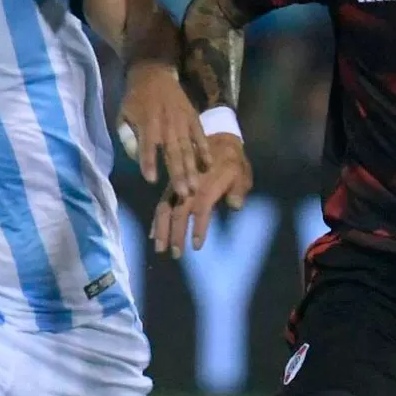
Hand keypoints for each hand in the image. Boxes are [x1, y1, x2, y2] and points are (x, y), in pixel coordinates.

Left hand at [117, 62, 212, 197]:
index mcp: (147, 123)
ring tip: (196, 187)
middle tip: (184, 195)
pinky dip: (205, 150)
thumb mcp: (123, 115)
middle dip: (178, 174)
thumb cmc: (136, 99)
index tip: (151, 180)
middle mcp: (166, 124)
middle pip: (173, 152)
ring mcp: (182, 121)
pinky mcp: (193, 118)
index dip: (149, 162)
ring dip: (192, 169)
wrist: (154, 73)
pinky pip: (200, 136)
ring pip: (188, 148)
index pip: (147, 146)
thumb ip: (127, 136)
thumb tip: (136, 157)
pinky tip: (209, 165)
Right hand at [150, 134, 252, 257]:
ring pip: (166, 208)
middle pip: (179, 211)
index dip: (199, 227)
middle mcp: (189, 185)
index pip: (202, 208)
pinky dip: (157, 220)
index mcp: (208, 183)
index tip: (197, 245)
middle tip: (175, 254)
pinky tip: (153, 235)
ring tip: (160, 248)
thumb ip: (239, 190)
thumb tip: (234, 205)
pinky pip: (162, 204)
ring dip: (162, 229)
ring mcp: (178, 186)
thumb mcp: (242, 172)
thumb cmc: (232, 162)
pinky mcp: (172, 187)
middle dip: (176, 234)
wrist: (219, 141)